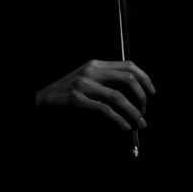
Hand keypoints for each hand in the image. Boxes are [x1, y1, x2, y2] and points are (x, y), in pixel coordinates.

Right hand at [35, 60, 153, 131]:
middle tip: (144, 112)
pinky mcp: (77, 100)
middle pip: (127, 80)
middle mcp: (91, 71)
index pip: (128, 66)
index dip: (145, 79)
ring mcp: (84, 85)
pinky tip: (123, 127)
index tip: (151, 93)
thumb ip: (106, 82)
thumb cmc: (67, 93)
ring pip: (118, 97)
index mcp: (96, 64)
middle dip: (141, 98)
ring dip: (133, 113)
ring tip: (138, 124)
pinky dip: (118, 120)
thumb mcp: (87, 80)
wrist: (41, 99)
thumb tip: (133, 97)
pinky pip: (104, 110)